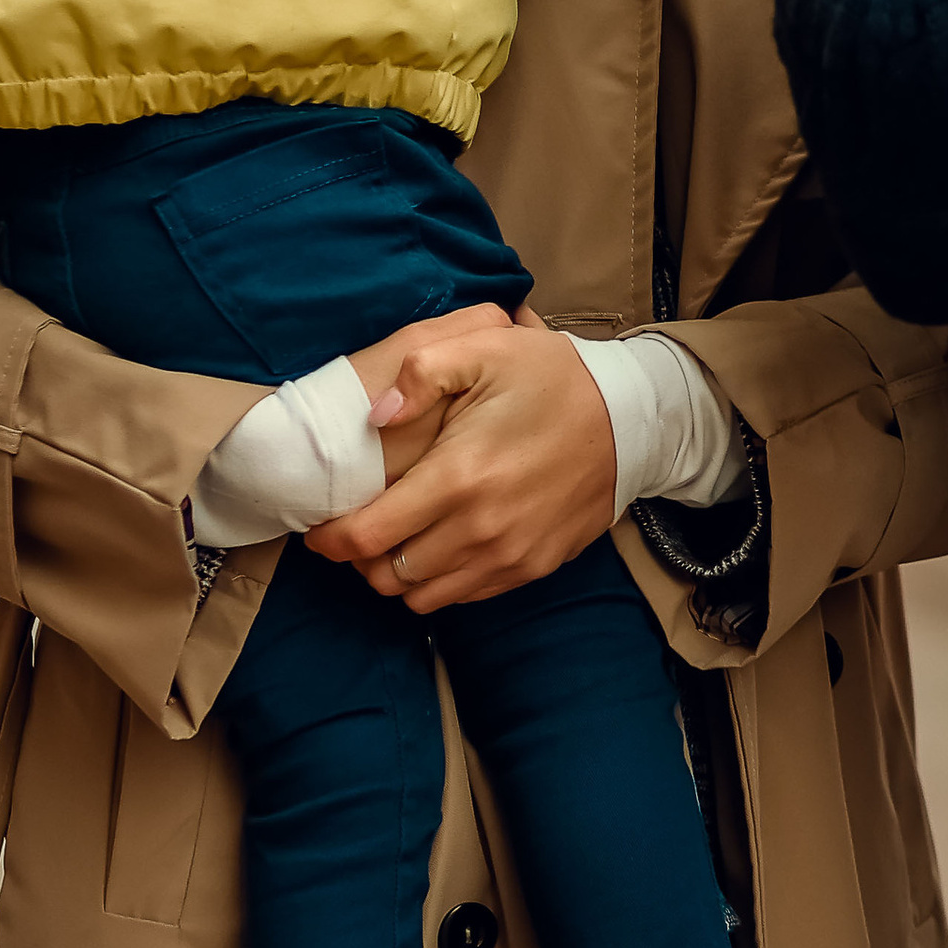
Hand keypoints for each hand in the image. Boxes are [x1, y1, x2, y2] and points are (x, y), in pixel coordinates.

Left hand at [308, 305, 617, 611]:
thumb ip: (421, 372)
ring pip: (421, 596)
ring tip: (394, 540)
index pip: (367, 535)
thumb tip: (375, 414)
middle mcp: (479, 530)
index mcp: (458, 478)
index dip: (330, 538)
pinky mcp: (529, 569)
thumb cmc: (551, 380)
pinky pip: (463, 597)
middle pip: (386, 575)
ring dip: (396, 574)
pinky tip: (439, 546)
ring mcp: (507, 557)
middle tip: (355, 530)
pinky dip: (438, 582)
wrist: (629, 421)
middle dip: (358, 558)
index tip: (318, 528)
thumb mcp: (487, 349)